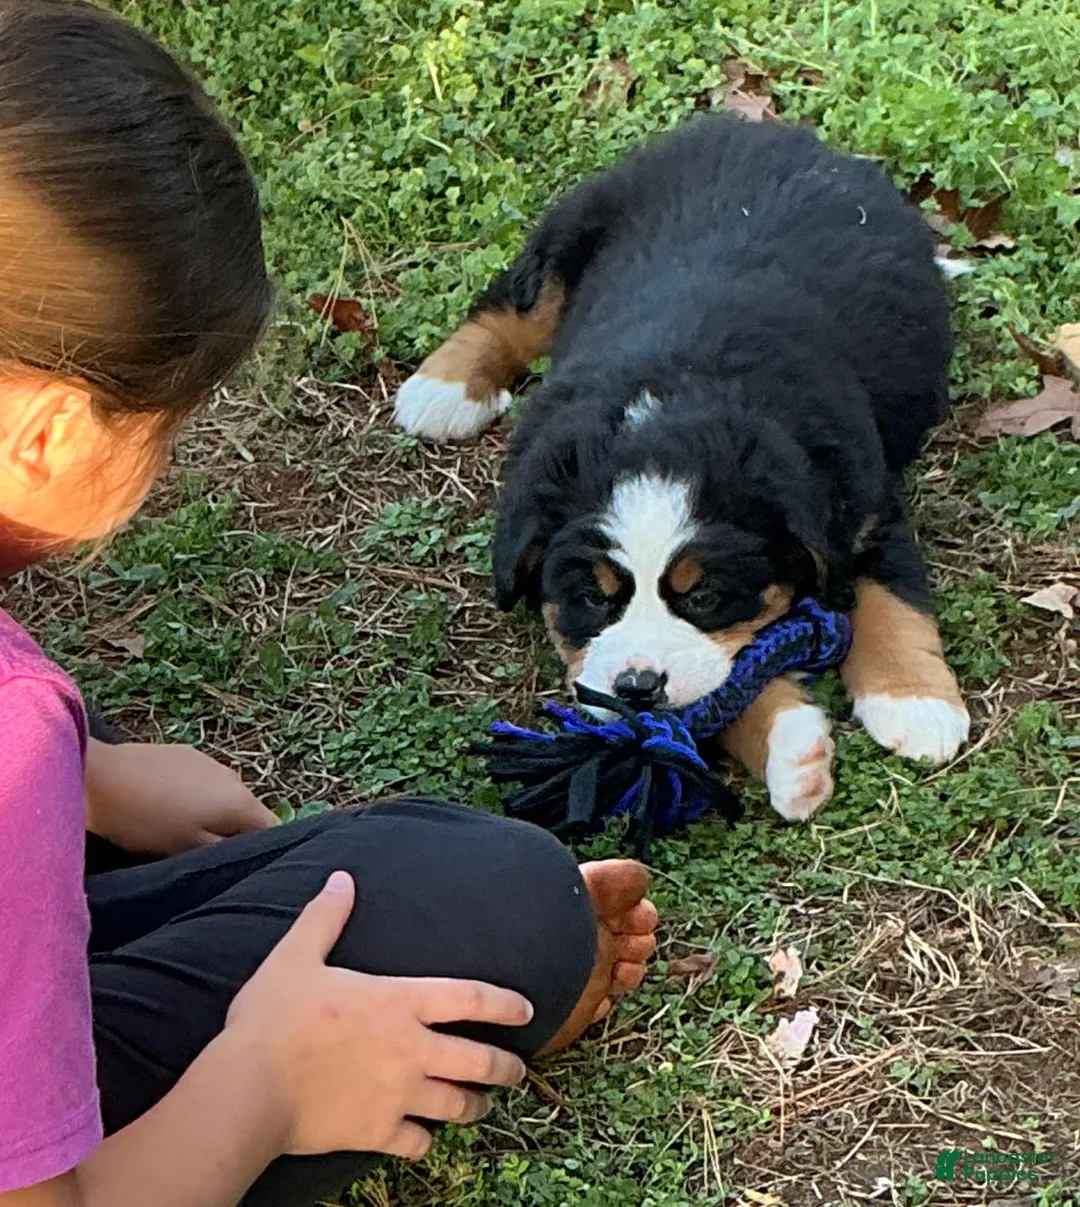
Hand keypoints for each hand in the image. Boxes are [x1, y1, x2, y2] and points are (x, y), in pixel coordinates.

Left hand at [85, 739, 277, 855]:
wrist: (101, 777)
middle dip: (232, 833)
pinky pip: (202, 782)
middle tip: (201, 853)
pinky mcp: (186, 753)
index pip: (273, 831)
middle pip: (247, 814)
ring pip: (223, 797)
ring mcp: (211, 762)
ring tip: (178, 829)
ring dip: (211, 814)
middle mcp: (235, 777)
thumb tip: (254, 853)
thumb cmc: (146, 822)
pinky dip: (193, 796)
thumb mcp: (190, 850)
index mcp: (242, 803)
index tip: (236, 867)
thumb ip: (228, 852)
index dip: (260, 852)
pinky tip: (164, 807)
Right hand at [227, 872, 533, 1159]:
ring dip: (474, 1106)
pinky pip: (417, 1143)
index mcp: (398, 1002)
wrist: (248, 1090)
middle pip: (478, 1060)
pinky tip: (425, 1140)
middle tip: (518, 1071)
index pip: (470, 998)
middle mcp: (410, 1050)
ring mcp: (397, 1095)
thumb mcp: (296, 956)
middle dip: (506, 1067)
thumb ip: (325, 917)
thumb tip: (341, 878)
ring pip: (456, 1106)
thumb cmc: (273, 1020)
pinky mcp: (377, 1133)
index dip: (504, 1003)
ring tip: (481, 1106)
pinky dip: (425, 1142)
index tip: (527, 1010)